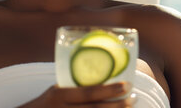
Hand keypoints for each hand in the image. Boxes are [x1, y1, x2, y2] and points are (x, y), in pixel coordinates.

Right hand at [18, 82, 135, 106]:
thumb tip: (103, 75)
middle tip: (134, 98)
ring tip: (130, 107)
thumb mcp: (56, 91)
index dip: (110, 90)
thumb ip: (75, 87)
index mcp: (59, 95)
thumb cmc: (46, 104)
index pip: (89, 93)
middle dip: (118, 105)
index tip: (127, 85)